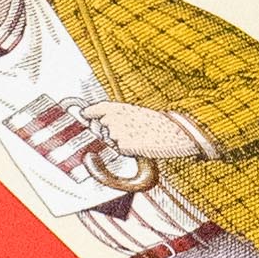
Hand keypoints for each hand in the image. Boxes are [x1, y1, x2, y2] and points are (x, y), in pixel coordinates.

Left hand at [84, 97, 211, 163]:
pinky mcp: (122, 146)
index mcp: (120, 107)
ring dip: (122, 142)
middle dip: (110, 132)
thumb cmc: (159, 123)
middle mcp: (115, 118)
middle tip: (131, 131)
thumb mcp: (139, 112)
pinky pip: (121, 151)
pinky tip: (141, 145)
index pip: (97, 108)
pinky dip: (129, 150)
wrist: (174, 132)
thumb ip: (120, 115)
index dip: (89, 112)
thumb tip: (104, 121)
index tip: (84, 114)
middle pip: (102, 128)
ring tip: (140, 137)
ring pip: (112, 141)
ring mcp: (117, 133)